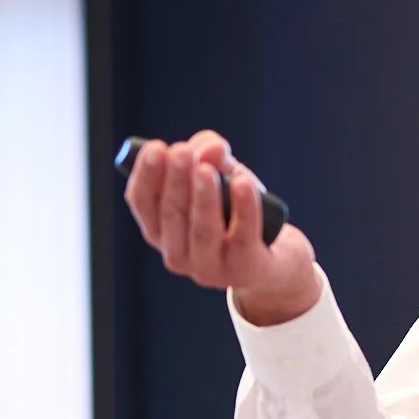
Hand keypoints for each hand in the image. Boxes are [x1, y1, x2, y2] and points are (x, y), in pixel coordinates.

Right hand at [122, 130, 320, 325]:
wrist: (276, 255)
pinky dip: (244, 209)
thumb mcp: (223, 175)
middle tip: (180, 151)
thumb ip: (212, 155)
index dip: (146, 175)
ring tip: (205, 169)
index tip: (155, 147)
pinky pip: (243, 237)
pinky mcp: (244, 271)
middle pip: (171, 215)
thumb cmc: (237, 211)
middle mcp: (177, 254)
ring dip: (203, 198)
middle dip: (175, 180)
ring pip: (203, 231)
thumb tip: (212, 147)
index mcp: (161, 230)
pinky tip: (244, 183)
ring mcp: (209, 269)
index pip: (142, 202)